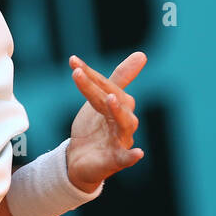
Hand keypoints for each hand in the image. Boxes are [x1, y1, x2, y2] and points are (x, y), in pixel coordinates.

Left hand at [65, 51, 146, 190]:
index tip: (73, 62)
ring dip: (118, 111)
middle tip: (85, 75)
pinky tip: (138, 153)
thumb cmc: (93, 129)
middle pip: (116, 102)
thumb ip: (116, 80)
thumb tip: (142, 55)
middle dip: (101, 88)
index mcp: (119, 105)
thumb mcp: (99, 101)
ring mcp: (121, 140)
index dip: (90, 75)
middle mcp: (123, 121)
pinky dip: (132, 156)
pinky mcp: (116, 160)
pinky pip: (127, 158)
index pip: (106, 87)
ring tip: (111, 99)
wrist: (79, 160)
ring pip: (125, 124)